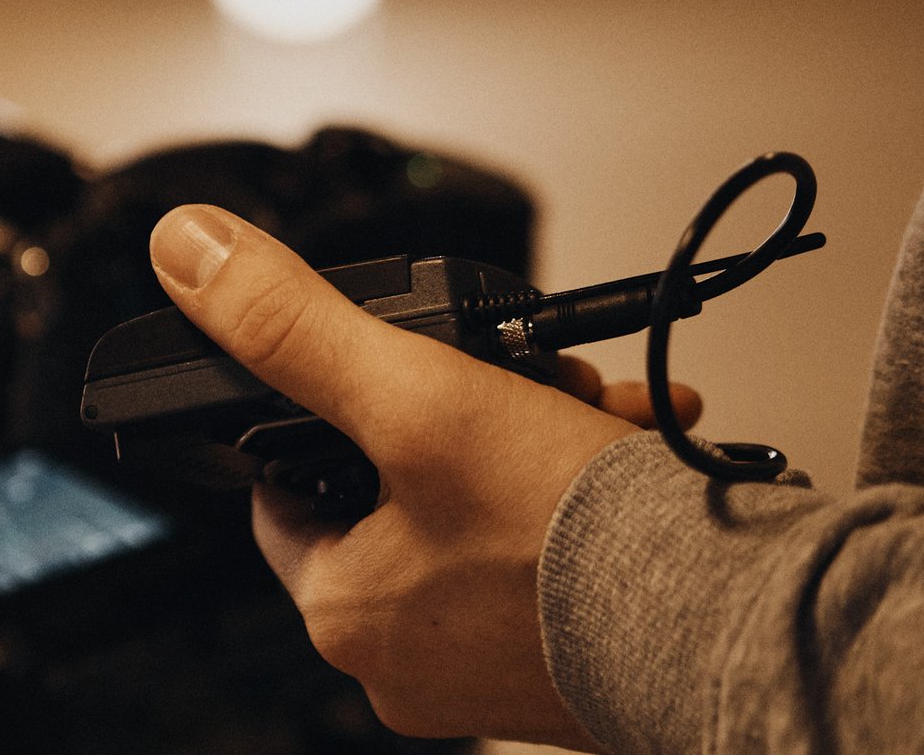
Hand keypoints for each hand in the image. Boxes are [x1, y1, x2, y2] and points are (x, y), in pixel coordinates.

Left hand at [149, 205, 686, 747]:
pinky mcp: (559, 667)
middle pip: (398, 490)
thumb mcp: (418, 397)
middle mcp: (401, 660)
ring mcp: (484, 670)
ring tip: (594, 407)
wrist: (734, 630)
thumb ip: (294, 326)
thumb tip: (189, 254)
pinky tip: (633, 455)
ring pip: (483, 513)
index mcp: (342, 612)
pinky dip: (584, 496)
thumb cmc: (576, 543)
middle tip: (524, 379)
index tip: (381, 371)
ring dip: (537, 439)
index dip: (327, 411)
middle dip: (465, 413)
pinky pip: (548, 557)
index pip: (286, 485)